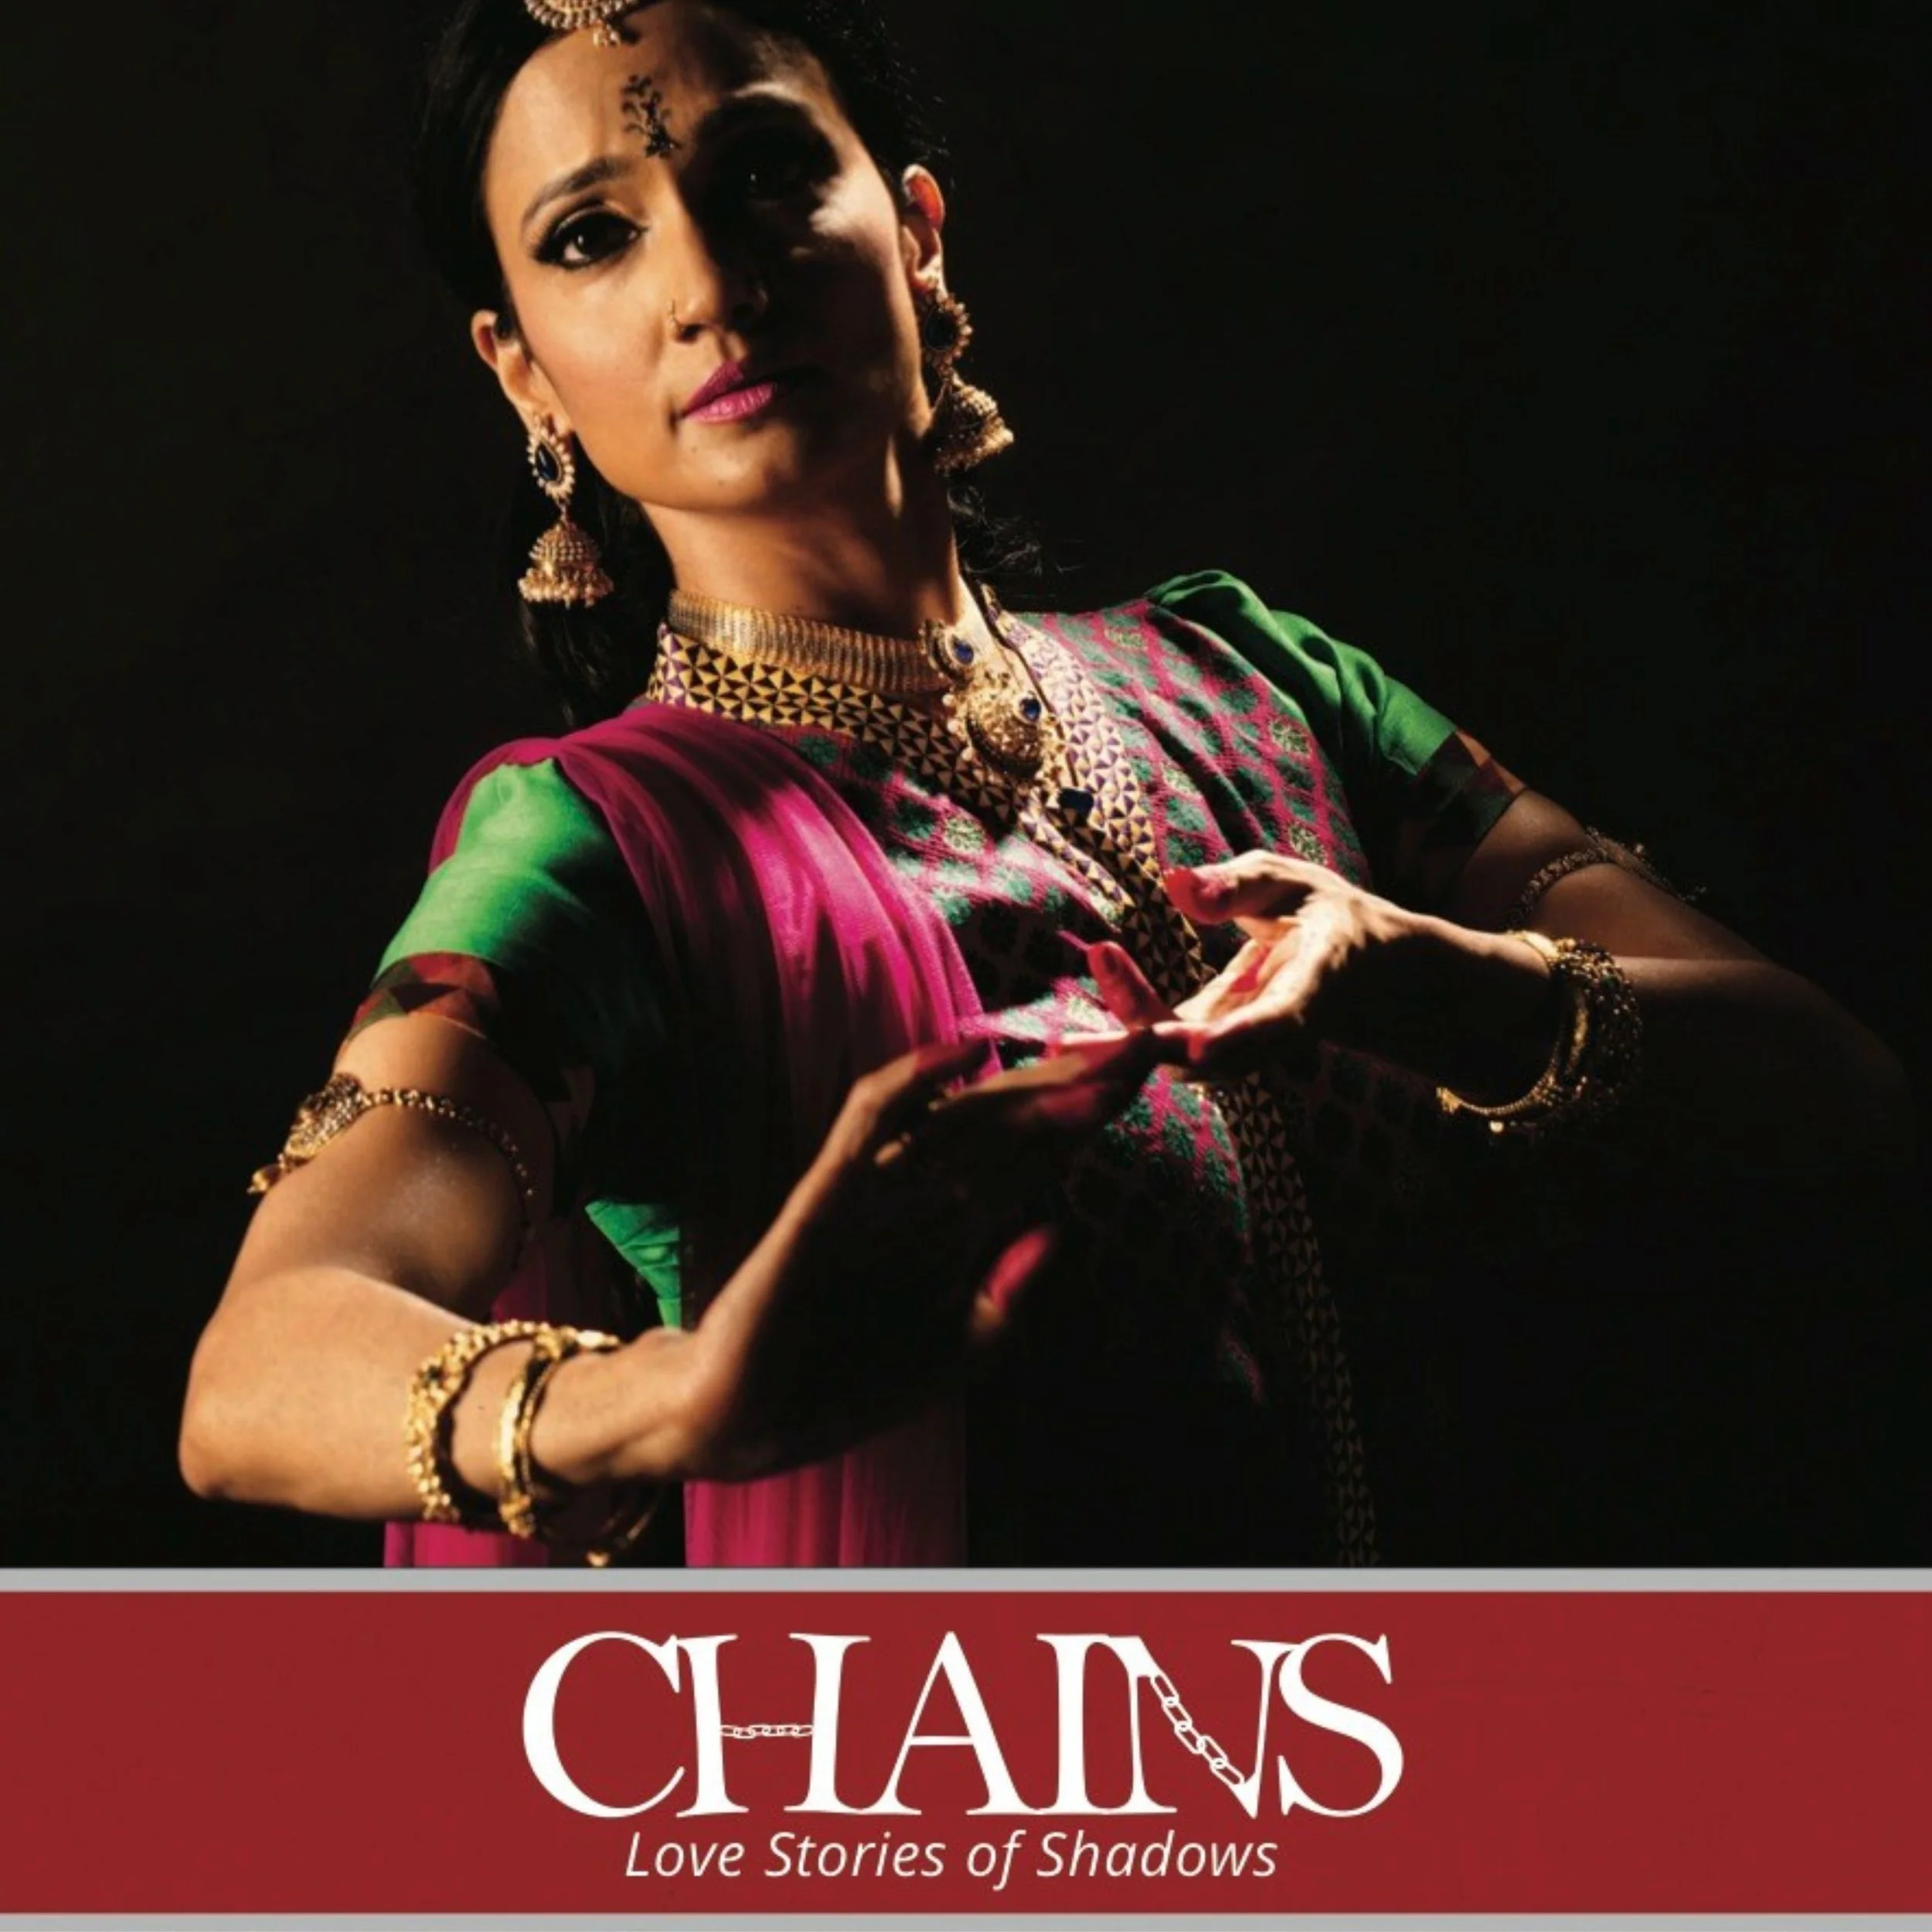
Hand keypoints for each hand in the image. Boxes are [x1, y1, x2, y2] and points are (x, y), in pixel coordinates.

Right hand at [666, 1028, 1160, 1480]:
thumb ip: (999, 1310)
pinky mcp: (821, 1201)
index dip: (1085, 1120)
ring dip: (1026, 1090)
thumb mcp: (941, 1359)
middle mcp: (917, 1201)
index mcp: (949, 1234)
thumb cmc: (833, 1388)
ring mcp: (870, 1194)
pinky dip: (908, 1088)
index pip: (1030, 1160)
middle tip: (1144, 1046)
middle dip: (1075, 1089)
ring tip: (1095, 1062)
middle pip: (1007, 1127)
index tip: (1147, 1080)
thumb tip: (1059, 1233)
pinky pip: (864, 1128)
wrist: (738, 1423)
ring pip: (957, 1121)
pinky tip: (959, 1058)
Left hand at [1076, 854, 1424, 1081]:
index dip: (1239, 1037)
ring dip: (1128, 1040)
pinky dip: (1124, 1033)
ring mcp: (1238, 1048)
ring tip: (1073, 1018)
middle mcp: (1269, 1034)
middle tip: (1094, 993)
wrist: (1357, 975)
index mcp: (1307, 991)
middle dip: (1150, 1039)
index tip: (1197, 1043)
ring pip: (1180, 1060)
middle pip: (1209, 1054)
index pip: (1274, 1023)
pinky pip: (1164, 1048)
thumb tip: (1175, 883)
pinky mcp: (1209, 1046)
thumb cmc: (1323, 916)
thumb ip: (1237, 885)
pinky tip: (1077, 1023)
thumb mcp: (1291, 883)